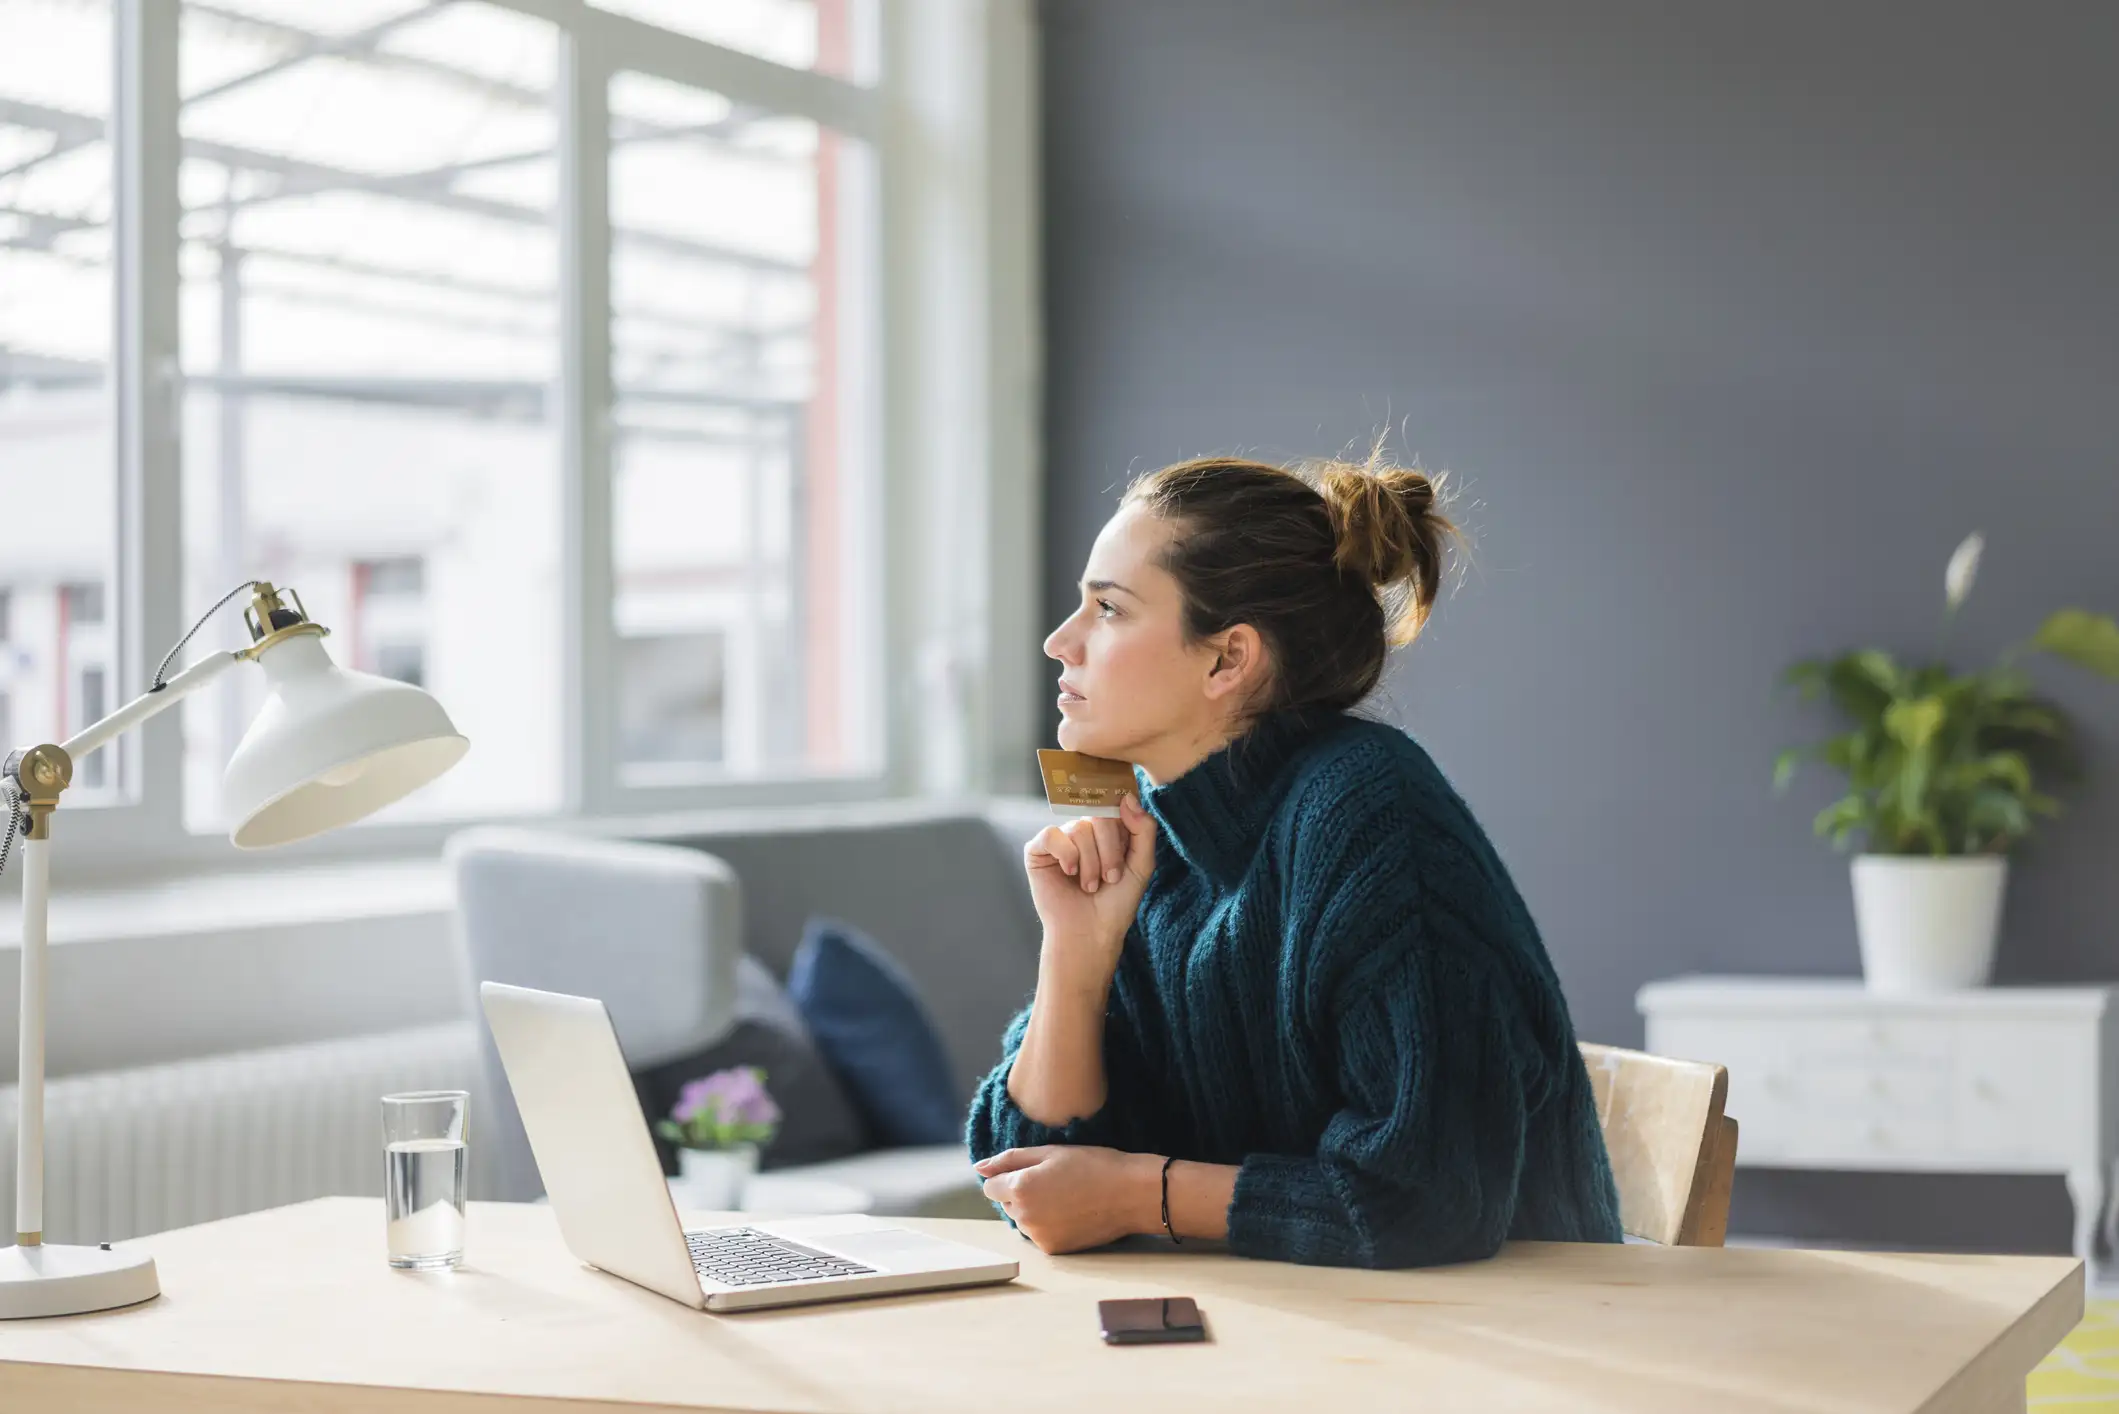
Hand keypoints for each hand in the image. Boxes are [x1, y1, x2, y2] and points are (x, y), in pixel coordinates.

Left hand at [974, 1145, 1160, 1253]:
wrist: (1130, 1194)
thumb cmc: (1092, 1165)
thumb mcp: (1050, 1153)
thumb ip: (1010, 1160)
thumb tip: (979, 1168)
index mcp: (1019, 1188)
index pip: (990, 1187)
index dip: (1009, 1176)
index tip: (1034, 1172)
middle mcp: (1024, 1216)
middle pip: (1007, 1204)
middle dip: (1021, 1193)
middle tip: (1056, 1182)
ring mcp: (1038, 1236)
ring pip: (1022, 1221)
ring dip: (1035, 1210)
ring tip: (1067, 1197)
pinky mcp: (1053, 1250)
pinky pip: (1039, 1235)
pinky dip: (1049, 1225)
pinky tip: (1072, 1213)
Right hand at [1024, 794, 1156, 992]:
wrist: (1090, 932)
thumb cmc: (1116, 903)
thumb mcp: (1141, 865)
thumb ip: (1143, 829)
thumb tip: (1127, 797)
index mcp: (1108, 831)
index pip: (1116, 807)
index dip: (1122, 826)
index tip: (1124, 854)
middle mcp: (1084, 830)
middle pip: (1100, 816)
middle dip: (1110, 851)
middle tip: (1110, 878)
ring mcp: (1060, 839)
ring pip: (1079, 828)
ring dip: (1090, 862)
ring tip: (1090, 885)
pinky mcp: (1038, 850)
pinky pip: (1051, 834)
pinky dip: (1066, 854)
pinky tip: (1070, 873)